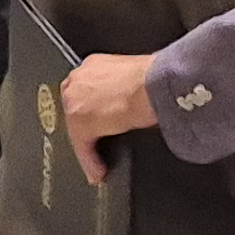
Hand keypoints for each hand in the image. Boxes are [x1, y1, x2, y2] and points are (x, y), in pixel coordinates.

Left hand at [57, 53, 156, 181]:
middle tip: (99, 139)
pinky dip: (90, 161)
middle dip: (86, 123)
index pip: (88, 87)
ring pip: (77, 128)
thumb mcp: (140, 74)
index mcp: (96, 64)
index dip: (95, 104)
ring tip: (97, 161)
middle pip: (76, 106)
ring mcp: (76, 101)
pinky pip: (83, 146)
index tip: (102, 116)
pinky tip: (98, 171)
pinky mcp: (80, 124)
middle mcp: (80, 78)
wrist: (155, 85)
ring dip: (87, 145)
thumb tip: (140, 95)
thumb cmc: (158, 77)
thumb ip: (129, 83)